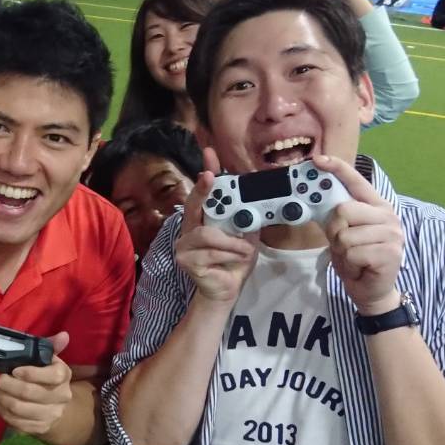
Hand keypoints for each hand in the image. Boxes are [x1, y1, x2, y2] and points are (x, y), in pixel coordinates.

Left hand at [0, 332, 72, 435]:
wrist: (56, 407)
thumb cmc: (46, 377)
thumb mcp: (49, 360)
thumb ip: (52, 346)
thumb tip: (63, 335)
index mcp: (64, 376)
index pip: (52, 376)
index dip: (30, 373)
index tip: (15, 370)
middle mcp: (61, 397)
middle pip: (29, 393)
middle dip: (8, 385)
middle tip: (0, 380)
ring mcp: (51, 415)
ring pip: (19, 408)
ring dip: (2, 398)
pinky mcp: (39, 428)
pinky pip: (15, 422)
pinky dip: (3, 412)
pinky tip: (1, 403)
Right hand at [175, 147, 256, 303]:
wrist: (226, 290)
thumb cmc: (233, 262)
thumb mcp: (245, 237)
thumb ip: (246, 219)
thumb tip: (260, 199)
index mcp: (203, 220)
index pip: (203, 193)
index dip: (206, 173)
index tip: (210, 154)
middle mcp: (189, 229)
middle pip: (194, 205)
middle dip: (203, 190)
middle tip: (210, 177)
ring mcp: (184, 245)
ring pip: (207, 234)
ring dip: (231, 242)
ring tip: (244, 250)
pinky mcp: (186, 260)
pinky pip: (211, 251)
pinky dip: (229, 254)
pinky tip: (237, 259)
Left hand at [313, 154, 403, 312]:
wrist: (372, 290)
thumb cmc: (357, 258)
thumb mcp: (342, 233)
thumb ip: (334, 215)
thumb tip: (312, 197)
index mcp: (376, 206)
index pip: (356, 180)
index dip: (337, 168)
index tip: (318, 160)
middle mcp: (387, 215)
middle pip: (343, 210)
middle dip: (335, 231)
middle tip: (343, 244)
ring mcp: (392, 233)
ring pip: (345, 235)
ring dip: (342, 251)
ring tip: (354, 257)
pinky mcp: (390, 252)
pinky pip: (352, 252)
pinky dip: (350, 263)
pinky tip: (360, 266)